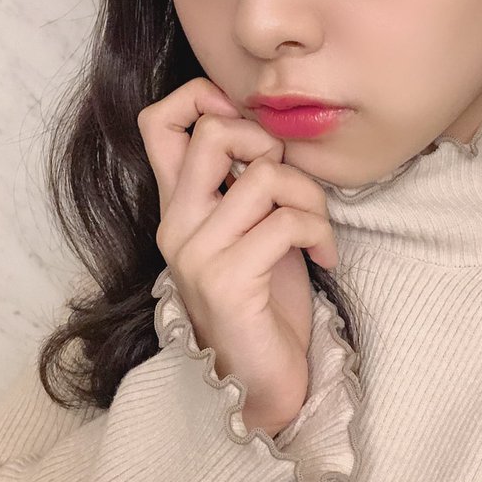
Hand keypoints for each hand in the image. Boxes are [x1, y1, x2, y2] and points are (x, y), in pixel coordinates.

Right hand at [137, 77, 338, 435]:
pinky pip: (287, 221)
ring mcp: (197, 254)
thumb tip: (267, 130)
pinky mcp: (228, 281)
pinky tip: (324, 257)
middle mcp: (175, 226)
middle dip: (268, 142)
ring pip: (263, 175)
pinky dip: (320, 233)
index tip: (251, 124)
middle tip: (290, 182)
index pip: (157, 122)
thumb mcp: (253, 230)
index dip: (202, 98)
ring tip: (318, 228)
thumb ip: (244, 184)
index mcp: (177, 208)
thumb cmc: (266, 303)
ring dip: (309, 196)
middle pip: (211, 132)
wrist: (264, 383)